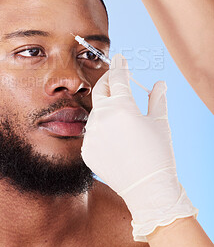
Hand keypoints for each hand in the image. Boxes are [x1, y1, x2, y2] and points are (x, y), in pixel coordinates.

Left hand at [81, 54, 197, 240]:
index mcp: (122, 107)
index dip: (120, 66)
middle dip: (108, 80)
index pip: (117, 78)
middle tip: (116, 77)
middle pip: (100, 89)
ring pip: (95, 111)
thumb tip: (159, 83)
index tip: (120, 57)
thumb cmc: (158, 154)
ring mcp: (91, 134)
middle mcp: (102, 118)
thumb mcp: (160, 122)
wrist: (147, 189)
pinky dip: (101, 128)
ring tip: (120, 116)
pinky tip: (114, 138)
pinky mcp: (86, 149)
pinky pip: (91, 132)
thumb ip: (157, 98)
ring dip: (105, 107)